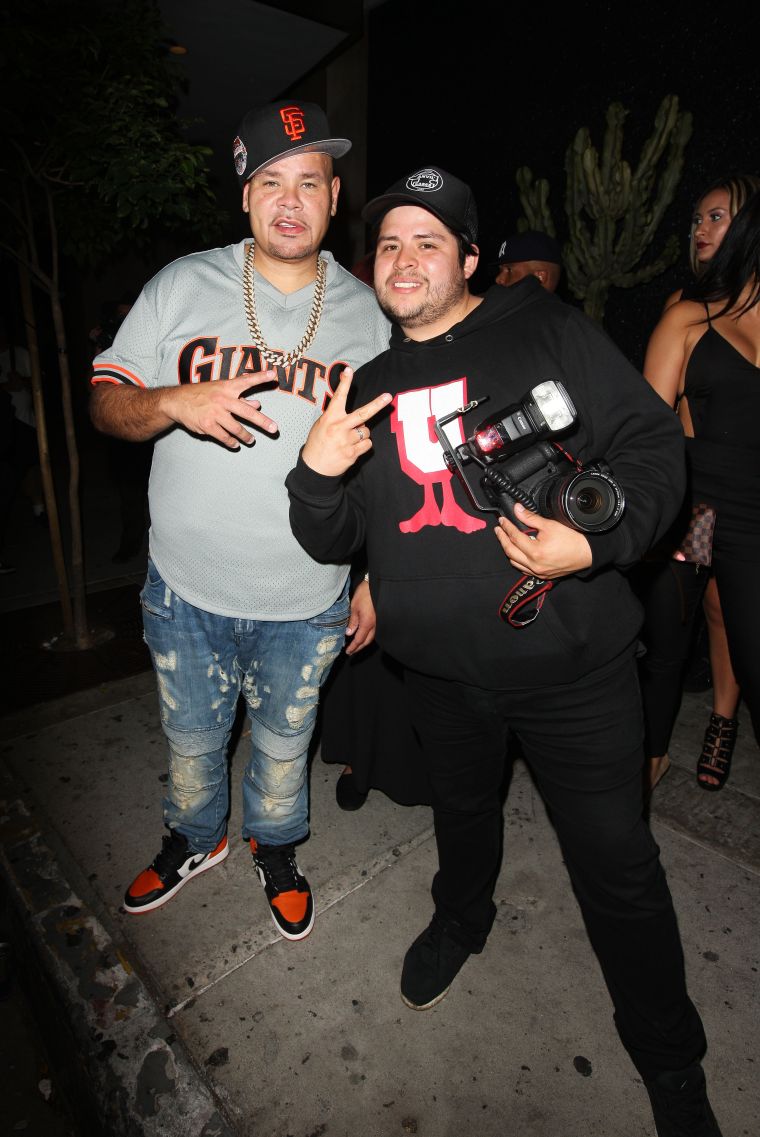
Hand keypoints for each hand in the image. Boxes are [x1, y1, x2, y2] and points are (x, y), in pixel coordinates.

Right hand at [160, 371, 277, 448]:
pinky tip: (235, 444)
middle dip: (262, 421)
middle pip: (246, 412)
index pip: (246, 381)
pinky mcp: (207, 426)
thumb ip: (240, 398)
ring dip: (246, 436)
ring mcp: (215, 414)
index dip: (260, 377)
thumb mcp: (219, 391)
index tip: (273, 375)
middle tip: (274, 429)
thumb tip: (258, 404)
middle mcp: (222, 399)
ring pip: (236, 428)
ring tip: (251, 440)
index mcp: (226, 387)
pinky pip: (224, 437)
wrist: (176, 401)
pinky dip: (231, 442)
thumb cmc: (201, 394)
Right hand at [301, 368, 391, 475]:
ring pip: (366, 431)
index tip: (348, 370)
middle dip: (377, 404)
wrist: (314, 469)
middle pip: (363, 413)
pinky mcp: (353, 453)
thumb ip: (337, 418)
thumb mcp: (321, 425)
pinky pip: (367, 444)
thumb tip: (358, 417)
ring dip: (362, 433)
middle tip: (388, 396)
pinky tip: (352, 448)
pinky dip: (363, 445)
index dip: (344, 383)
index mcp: (330, 418)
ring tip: (349, 439)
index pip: (339, 397)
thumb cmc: (318, 443)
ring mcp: (347, 441)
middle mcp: (339, 428)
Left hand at [345, 578, 375, 654]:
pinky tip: (364, 635)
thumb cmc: (365, 594)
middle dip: (359, 648)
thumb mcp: (354, 607)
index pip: (359, 640)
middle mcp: (375, 625)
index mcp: (367, 623)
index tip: (348, 652)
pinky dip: (368, 636)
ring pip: (371, 637)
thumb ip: (352, 622)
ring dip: (364, 642)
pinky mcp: (381, 618)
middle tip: (351, 652)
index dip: (353, 647)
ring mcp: (379, 622)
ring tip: (356, 645)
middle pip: (367, 641)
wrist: (377, 584)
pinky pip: (375, 631)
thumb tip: (349, 633)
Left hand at [494, 502, 592, 578]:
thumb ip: (531, 518)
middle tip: (499, 530)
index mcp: (535, 552)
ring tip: (506, 540)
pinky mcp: (542, 576)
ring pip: (515, 562)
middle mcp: (534, 565)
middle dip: (502, 539)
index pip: (514, 537)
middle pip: (510, 551)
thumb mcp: (550, 525)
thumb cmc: (572, 540)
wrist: (586, 553)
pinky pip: (524, 569)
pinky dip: (518, 561)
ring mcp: (538, 572)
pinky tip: (518, 553)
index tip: (502, 521)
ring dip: (509, 551)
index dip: (506, 527)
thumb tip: (517, 509)